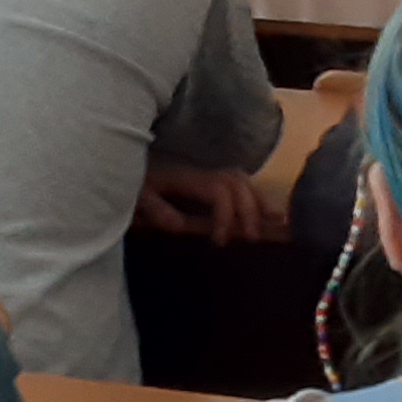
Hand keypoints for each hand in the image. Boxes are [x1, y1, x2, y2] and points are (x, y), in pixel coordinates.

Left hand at [133, 165, 268, 246]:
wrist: (124, 161)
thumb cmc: (131, 182)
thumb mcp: (136, 195)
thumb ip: (156, 209)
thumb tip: (178, 226)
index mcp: (187, 177)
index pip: (219, 191)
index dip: (226, 215)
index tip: (220, 241)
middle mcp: (202, 172)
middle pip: (238, 184)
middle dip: (249, 210)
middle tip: (251, 238)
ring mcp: (206, 172)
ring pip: (242, 180)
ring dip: (260, 200)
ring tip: (277, 221)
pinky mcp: (206, 178)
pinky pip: (237, 182)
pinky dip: (255, 195)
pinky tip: (269, 211)